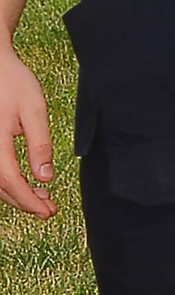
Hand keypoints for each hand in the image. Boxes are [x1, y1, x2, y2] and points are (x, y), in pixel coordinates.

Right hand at [0, 46, 54, 218]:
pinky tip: (29, 183)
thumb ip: (40, 144)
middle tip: (50, 210)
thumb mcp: (34, 110)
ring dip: (18, 194)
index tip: (48, 211)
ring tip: (44, 199)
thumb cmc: (14, 83)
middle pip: (1, 186)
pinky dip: (10, 182)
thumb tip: (46, 177)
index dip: (28, 200)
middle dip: (25, 202)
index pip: (10, 180)